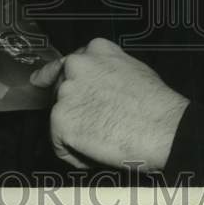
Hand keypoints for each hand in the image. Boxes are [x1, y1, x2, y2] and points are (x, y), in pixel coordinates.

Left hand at [30, 37, 188, 171]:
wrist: (163, 127)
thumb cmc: (156, 104)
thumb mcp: (132, 68)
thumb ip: (106, 70)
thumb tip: (98, 84)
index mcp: (94, 50)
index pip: (65, 63)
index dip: (54, 76)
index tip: (39, 81)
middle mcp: (76, 65)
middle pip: (59, 90)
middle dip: (72, 109)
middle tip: (96, 126)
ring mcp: (66, 92)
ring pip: (60, 118)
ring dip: (76, 132)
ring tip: (105, 139)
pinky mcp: (61, 120)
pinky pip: (59, 144)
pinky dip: (74, 154)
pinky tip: (97, 152)